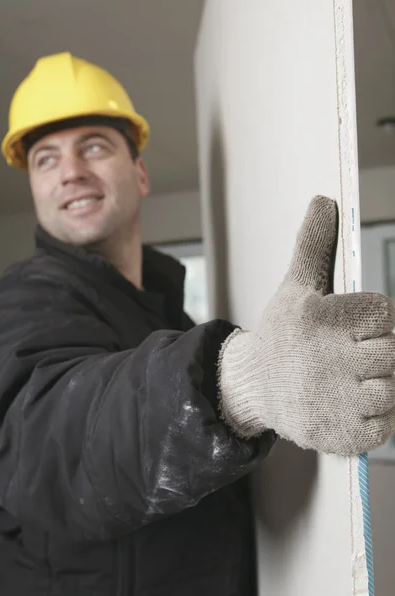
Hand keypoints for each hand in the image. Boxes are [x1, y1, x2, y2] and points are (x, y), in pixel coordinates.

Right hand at [218, 196, 394, 454]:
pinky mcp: (341, 435)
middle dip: (379, 351)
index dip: (375, 320)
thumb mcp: (295, 286)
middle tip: (354, 354)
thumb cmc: (283, 334)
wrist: (255, 387)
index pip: (385, 313)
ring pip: (394, 388)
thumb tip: (325, 201)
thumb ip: (316, 244)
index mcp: (318, 319)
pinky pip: (386, 425)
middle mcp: (326, 360)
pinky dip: (376, 416)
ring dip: (379, 383)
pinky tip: (351, 403)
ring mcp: (335, 402)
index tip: (355, 327)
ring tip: (352, 377)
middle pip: (393, 351)